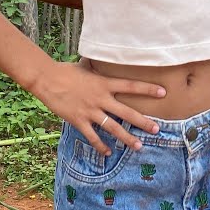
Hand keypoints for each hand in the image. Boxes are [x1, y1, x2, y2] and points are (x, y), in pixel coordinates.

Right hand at [32, 60, 164, 155]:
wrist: (47, 79)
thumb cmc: (65, 71)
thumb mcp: (84, 66)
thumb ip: (95, 66)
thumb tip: (100, 56)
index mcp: (104, 83)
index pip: (131, 86)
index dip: (147, 89)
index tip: (163, 92)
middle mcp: (100, 98)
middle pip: (126, 112)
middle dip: (142, 122)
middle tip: (156, 129)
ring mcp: (90, 111)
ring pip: (113, 128)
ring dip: (126, 138)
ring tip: (138, 146)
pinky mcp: (79, 121)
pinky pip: (92, 136)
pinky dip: (100, 146)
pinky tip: (108, 153)